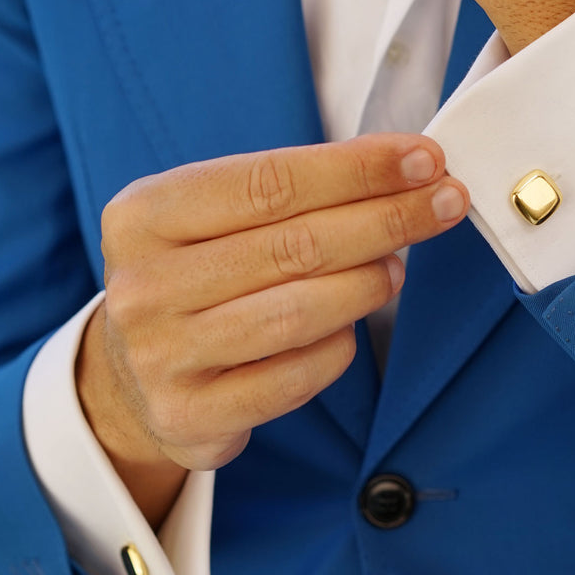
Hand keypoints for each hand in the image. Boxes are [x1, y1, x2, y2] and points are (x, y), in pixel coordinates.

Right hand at [82, 135, 468, 475]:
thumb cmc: (196, 277)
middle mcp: (144, 285)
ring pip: (298, 314)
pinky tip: (351, 330)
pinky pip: (293, 378)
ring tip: (397, 268)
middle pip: (293, 246)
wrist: (129, 377)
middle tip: (445, 203)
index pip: (269, 183)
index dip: (356, 170)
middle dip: (385, 219)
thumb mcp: (211, 218)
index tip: (425, 159)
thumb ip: (291, 192)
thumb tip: (407, 170)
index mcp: (144, 215)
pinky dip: (337, 349)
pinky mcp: (191, 415)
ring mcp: (162, 356)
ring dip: (367, 286)